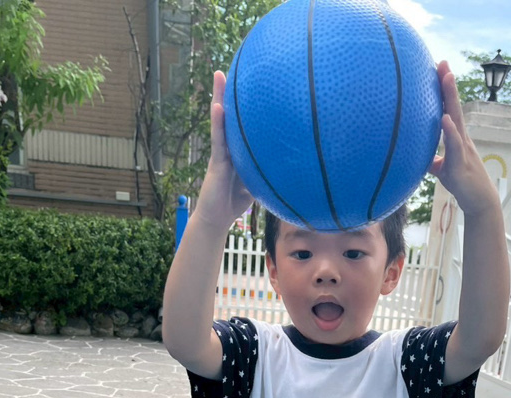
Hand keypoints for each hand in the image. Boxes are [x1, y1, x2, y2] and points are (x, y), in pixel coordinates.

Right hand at [195, 70, 253, 229]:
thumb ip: (269, 170)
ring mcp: (221, 153)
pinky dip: (218, 123)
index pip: (244, 123)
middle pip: (231, 114)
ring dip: (219, 97)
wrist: (217, 219)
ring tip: (218, 74)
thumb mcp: (259, 183)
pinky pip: (218, 140)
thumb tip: (293, 164)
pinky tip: (218, 107)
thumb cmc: (236, 202)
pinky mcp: (216, 163)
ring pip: (220, 121)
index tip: (255, 82)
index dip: (248, 104)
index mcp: (239, 150)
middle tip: (235, 65)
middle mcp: (229, 147)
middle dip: (232, 91)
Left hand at [429, 62, 499, 217]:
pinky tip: (444, 118)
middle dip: (448, 84)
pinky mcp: (461, 165)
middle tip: (442, 62)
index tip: (438, 68)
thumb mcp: (445, 170)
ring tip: (446, 78)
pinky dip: (449, 131)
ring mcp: (463, 150)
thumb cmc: (463, 184)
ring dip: (451, 99)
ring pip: (456, 120)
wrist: (480, 203)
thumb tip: (423, 158)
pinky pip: (454, 146)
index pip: (449, 109)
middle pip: (454, 107)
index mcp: (457, 138)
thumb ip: (434, 160)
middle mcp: (461, 139)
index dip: (444, 90)